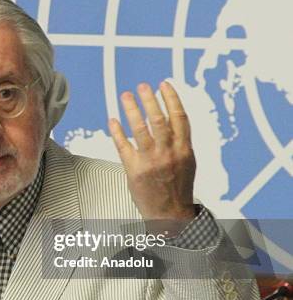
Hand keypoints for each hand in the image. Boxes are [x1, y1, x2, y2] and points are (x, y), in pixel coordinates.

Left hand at [108, 81, 195, 229]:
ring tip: (126, 96)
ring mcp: (150, 161)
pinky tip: (112, 120)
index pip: (179, 117)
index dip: (171, 98)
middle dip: (149, 99)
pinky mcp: (134, 170)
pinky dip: (117, 132)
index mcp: (184, 149)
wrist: (170, 214)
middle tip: (142, 86)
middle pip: (158, 119)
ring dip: (131, 109)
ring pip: (140, 129)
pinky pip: (123, 146)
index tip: (164, 85)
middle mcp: (168, 153)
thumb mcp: (187, 161)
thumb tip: (170, 117)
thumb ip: (179, 140)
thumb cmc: (177, 186)